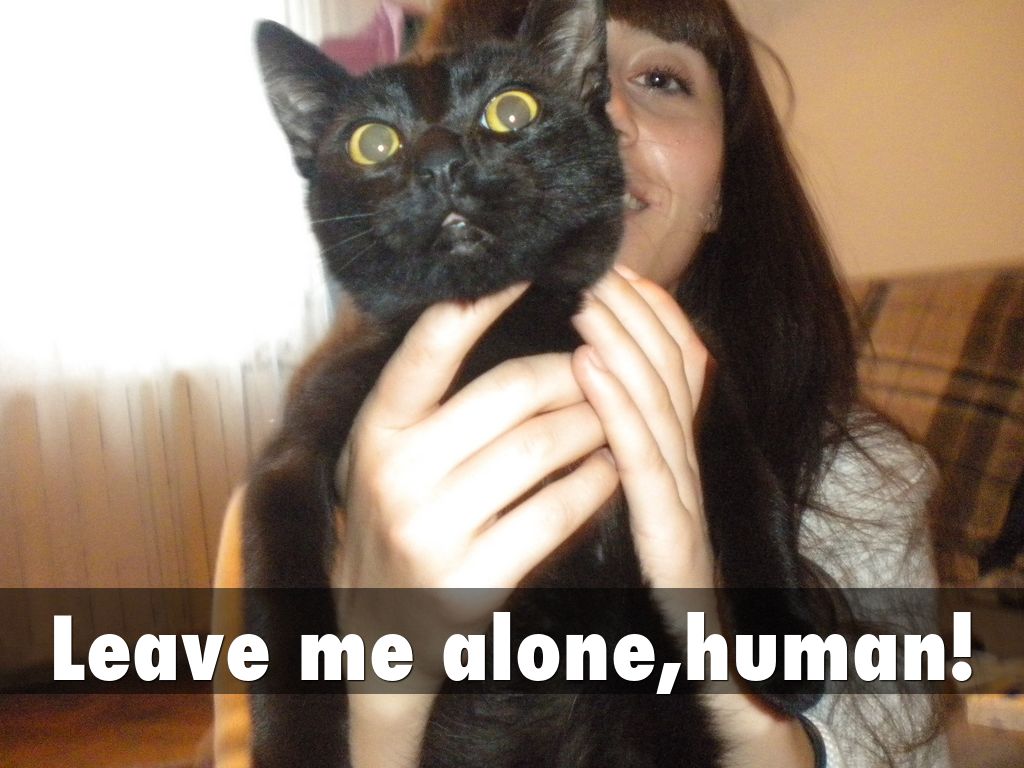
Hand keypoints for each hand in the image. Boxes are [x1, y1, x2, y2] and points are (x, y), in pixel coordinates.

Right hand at [335, 282, 618, 683]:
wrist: (375, 630)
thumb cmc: (389, 521)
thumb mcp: (381, 453)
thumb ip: (421, 397)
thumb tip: (480, 312)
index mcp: (374, 429)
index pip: (430, 345)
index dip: (484, 299)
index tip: (530, 266)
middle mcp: (397, 473)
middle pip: (512, 392)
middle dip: (572, 372)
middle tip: (600, 363)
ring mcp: (433, 529)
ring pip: (543, 447)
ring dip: (593, 422)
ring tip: (612, 413)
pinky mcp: (471, 580)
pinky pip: (555, 513)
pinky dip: (593, 482)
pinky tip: (608, 467)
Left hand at [572, 266, 715, 600]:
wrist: (708, 675)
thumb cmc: (667, 598)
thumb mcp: (649, 517)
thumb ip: (633, 464)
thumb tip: (596, 407)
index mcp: (681, 465)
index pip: (681, 370)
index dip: (656, 317)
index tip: (619, 274)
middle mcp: (692, 473)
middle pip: (674, 373)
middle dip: (637, 313)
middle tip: (596, 265)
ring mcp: (688, 505)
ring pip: (662, 405)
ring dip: (623, 343)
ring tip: (588, 296)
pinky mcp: (674, 542)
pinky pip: (645, 464)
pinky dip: (618, 408)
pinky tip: (587, 369)